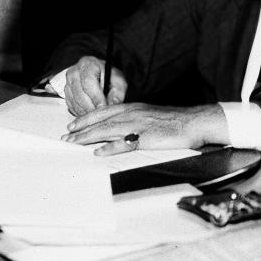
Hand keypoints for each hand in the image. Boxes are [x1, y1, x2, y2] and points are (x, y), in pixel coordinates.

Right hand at [63, 56, 126, 115]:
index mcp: (87, 64)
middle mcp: (74, 73)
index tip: (103, 106)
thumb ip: (119, 90)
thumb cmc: (108, 76)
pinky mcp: (66, 94)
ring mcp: (68, 83)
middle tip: (101, 115)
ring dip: (86, 112)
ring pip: (75, 102)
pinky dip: (81, 113)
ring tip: (98, 115)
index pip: (88, 82)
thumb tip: (114, 102)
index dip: (95, 96)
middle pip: (79, 94)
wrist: (98, 74)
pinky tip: (90, 113)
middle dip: (91, 107)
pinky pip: (71, 107)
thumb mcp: (118, 79)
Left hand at [63, 102, 227, 155]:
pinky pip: (125, 143)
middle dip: (81, 129)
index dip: (86, 118)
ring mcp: (139, 125)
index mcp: (134, 107)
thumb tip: (119, 130)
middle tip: (66, 136)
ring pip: (108, 130)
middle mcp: (133, 114)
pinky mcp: (147, 138)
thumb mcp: (150, 115)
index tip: (72, 125)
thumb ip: (134, 120)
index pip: (104, 111)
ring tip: (74, 143)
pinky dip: (110, 147)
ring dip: (88, 137)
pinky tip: (99, 152)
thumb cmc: (175, 121)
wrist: (194, 122)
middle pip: (102, 121)